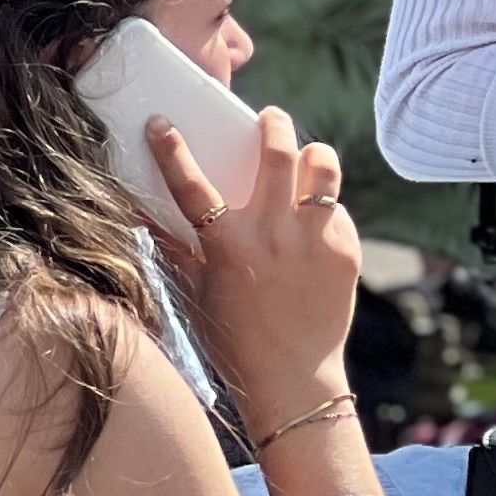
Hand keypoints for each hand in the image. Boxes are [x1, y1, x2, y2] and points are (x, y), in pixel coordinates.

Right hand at [151, 110, 358, 423]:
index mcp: (227, 246)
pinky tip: (317, 221)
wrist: (290, 377)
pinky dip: (325, 208)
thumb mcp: (198, 293)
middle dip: (273, 126)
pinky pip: (336, 211)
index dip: (172, 151)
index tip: (163, 123)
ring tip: (308, 155)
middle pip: (277, 155)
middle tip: (271, 118)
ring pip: (323, 169)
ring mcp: (314, 240)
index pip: (191, 186)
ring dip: (314, 154)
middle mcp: (272, 234)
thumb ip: (180, 251)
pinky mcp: (346, 250)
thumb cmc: (234, 339)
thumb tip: (149, 215)